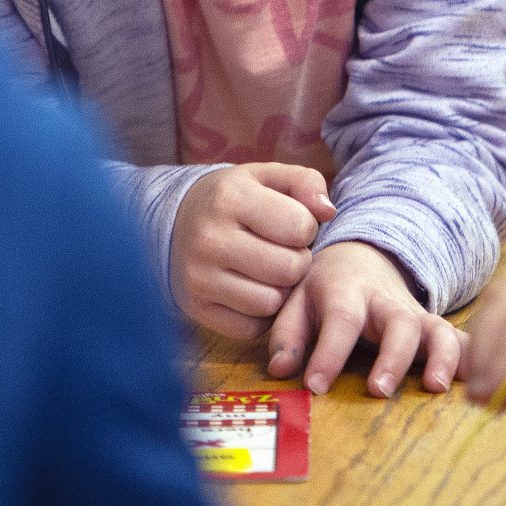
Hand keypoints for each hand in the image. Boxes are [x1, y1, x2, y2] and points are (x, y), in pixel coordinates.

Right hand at [169, 164, 334, 340]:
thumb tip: (329, 212)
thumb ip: (305, 182)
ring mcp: (199, 278)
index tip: (290, 224)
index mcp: (230, 197)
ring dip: (281, 290)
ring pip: (272, 303)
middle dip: (298, 261)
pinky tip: (252, 289)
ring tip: (269, 271)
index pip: (300, 227)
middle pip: (290, 269)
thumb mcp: (266, 176)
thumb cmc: (235, 199)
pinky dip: (260, 314)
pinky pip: (251, 328)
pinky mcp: (196, 308)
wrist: (176, 223)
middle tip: (284, 251)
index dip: (306, 228)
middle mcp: (210, 239)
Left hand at [267, 241, 460, 396]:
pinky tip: (475, 382)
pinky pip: (460, 340)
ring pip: (438, 330)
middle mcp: (386, 302)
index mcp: (346, 291)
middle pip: (398, 323)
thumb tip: (280, 370)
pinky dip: (471, 359)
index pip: (341, 319)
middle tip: (379, 391)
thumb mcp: (296, 300)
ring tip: (436, 388)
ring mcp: (415, 314)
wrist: (361, 257)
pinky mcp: (435, 327)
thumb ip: (287, 335)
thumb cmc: (325, 288)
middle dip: (392, 357)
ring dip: (442, 358)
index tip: (315, 386)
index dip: (328, 353)